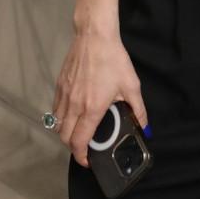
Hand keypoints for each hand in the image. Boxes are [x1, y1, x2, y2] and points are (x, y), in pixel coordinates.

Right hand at [52, 28, 147, 167]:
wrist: (94, 37)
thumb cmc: (113, 60)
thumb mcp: (131, 86)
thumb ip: (138, 110)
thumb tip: (145, 127)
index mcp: (91, 109)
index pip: (79, 142)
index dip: (81, 157)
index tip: (87, 161)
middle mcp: (74, 106)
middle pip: (64, 138)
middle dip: (73, 148)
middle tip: (84, 148)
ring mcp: (64, 96)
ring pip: (57, 125)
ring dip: (65, 134)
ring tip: (78, 132)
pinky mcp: (59, 86)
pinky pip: (55, 110)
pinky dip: (60, 118)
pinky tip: (72, 114)